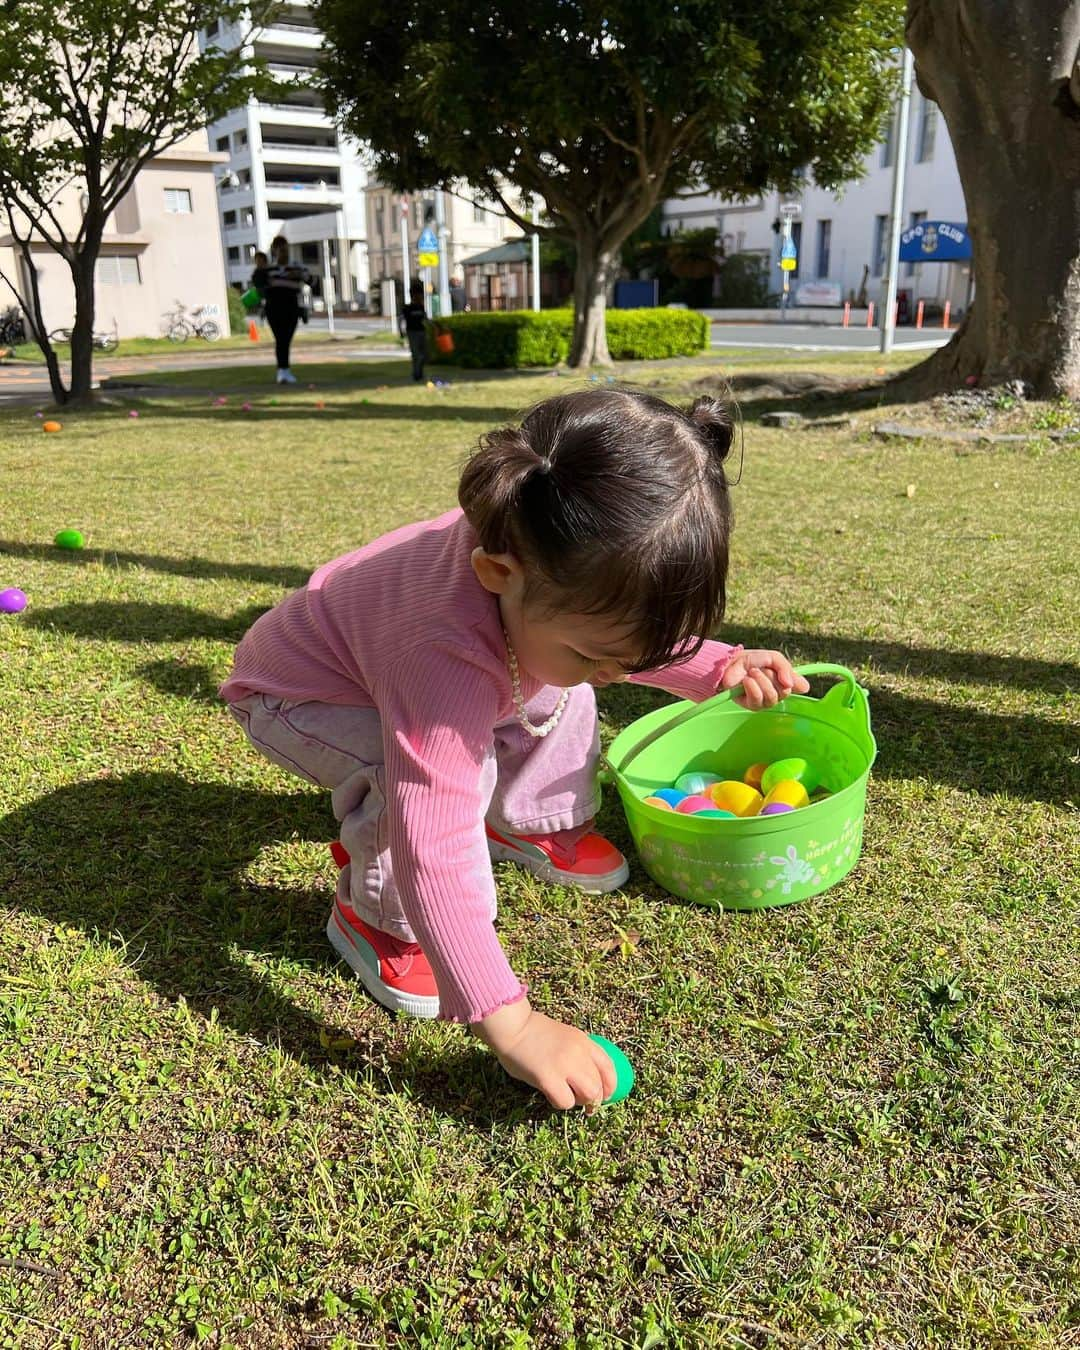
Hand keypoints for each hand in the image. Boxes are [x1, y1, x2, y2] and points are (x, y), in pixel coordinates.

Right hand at [474, 999, 616, 1109]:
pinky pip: (565, 1102)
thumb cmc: (533, 1031)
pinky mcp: (549, 1079)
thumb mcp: (565, 1035)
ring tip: (568, 1098)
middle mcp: (579, 1053)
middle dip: (595, 1099)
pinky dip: (560, 1103)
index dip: (611, 1085)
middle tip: (587, 1106)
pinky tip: (550, 1095)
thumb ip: (578, 1052)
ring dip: (579, 1102)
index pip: (609, 1067)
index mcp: (584, 1041)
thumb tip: (587, 1076)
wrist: (513, 1027)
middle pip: (600, 1085)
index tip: (606, 1095)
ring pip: (588, 1095)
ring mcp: (565, 1066)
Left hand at [719, 649, 809, 709]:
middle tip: (760, 668)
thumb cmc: (753, 660)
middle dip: (772, 676)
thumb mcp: (773, 658)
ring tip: (751, 672)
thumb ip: (786, 668)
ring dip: (761, 680)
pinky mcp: (752, 706)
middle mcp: (778, 693)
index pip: (799, 686)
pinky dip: (752, 687)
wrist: (732, 662)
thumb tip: (795, 686)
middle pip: (785, 691)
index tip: (783, 672)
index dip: (794, 680)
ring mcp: (765, 702)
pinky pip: (757, 699)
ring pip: (772, 696)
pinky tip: (746, 680)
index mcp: (785, 682)